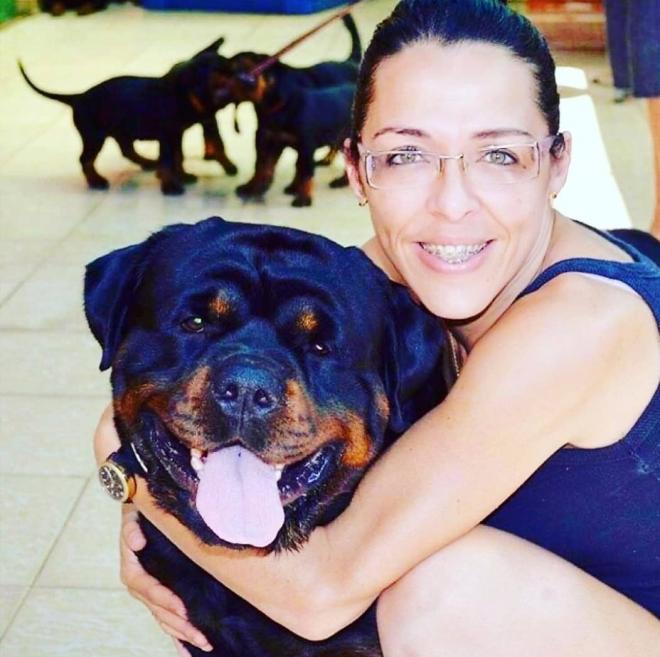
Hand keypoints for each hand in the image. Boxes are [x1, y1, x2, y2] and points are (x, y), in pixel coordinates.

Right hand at [121, 504, 213, 651]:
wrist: (140, 512)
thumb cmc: (139, 514)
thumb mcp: (132, 517)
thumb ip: (131, 529)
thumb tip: (136, 543)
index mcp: (133, 572)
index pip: (150, 590)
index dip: (166, 600)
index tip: (183, 609)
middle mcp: (140, 587)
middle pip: (160, 611)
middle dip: (181, 625)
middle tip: (203, 638)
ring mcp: (150, 594)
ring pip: (165, 619)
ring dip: (183, 633)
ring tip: (205, 645)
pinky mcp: (159, 595)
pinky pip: (168, 616)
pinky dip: (178, 632)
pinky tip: (190, 647)